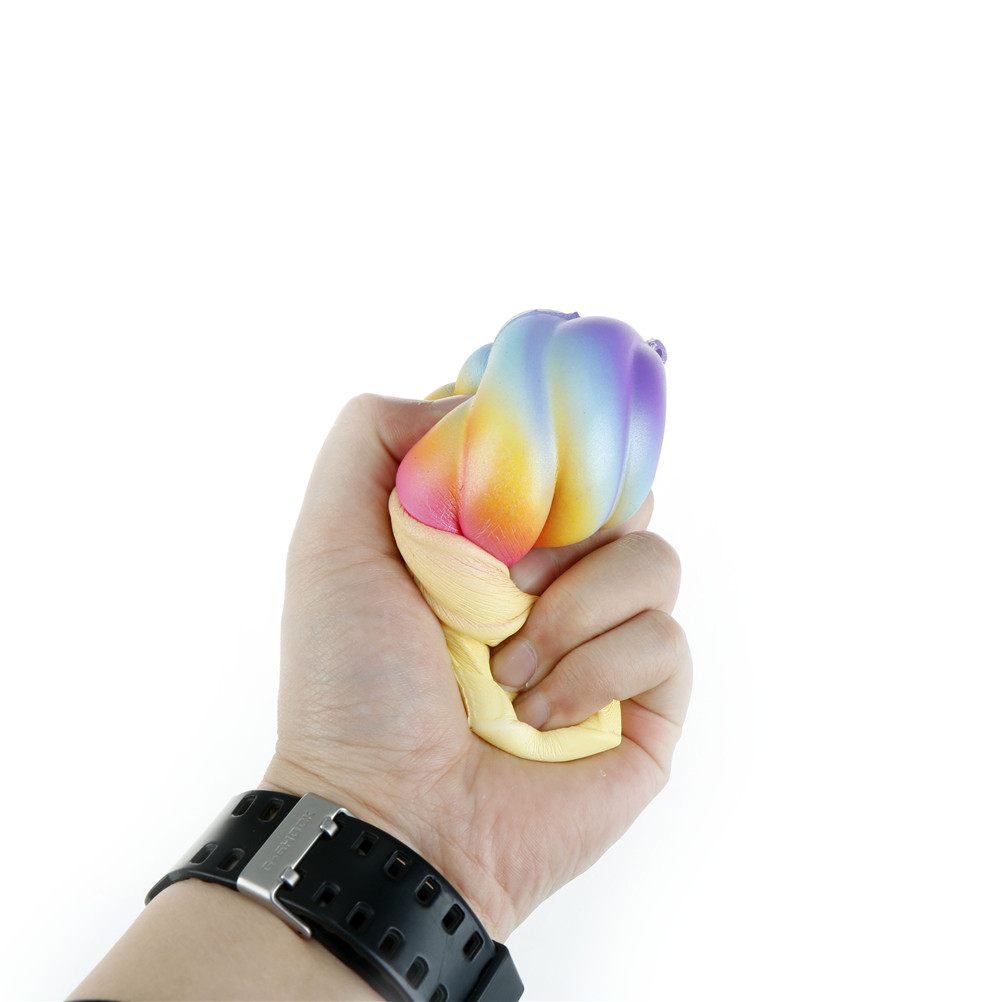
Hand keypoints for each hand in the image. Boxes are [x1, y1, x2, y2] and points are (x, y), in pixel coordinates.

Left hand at [263, 393, 691, 940]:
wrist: (389, 815)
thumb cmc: (352, 682)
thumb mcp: (332, 537)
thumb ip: (375, 438)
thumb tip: (471, 398)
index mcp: (495, 542)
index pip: (563, 460)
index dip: (566, 443)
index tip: (545, 448)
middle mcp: (557, 585)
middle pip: (623, 496)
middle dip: (572, 524)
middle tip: (511, 572)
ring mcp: (605, 644)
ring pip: (655, 561)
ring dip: (573, 611)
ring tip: (508, 671)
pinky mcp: (647, 706)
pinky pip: (666, 640)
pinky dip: (595, 670)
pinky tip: (539, 716)